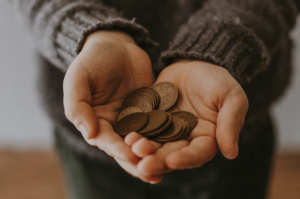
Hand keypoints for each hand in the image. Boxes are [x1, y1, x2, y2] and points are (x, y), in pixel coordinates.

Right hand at [63, 30, 154, 178]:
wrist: (116, 44)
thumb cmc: (93, 59)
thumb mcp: (79, 78)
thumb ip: (78, 105)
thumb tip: (90, 134)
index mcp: (95, 121)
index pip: (106, 141)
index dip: (117, 149)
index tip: (131, 156)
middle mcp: (115, 124)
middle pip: (126, 148)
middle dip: (138, 161)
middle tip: (152, 174)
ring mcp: (134, 119)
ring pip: (144, 141)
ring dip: (154, 155)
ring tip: (167, 167)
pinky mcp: (150, 111)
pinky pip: (158, 125)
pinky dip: (165, 136)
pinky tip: (178, 145)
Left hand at [127, 59, 248, 178]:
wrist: (193, 63)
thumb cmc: (217, 80)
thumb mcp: (231, 97)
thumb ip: (230, 123)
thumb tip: (231, 153)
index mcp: (206, 138)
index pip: (197, 153)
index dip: (185, 159)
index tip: (172, 161)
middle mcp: (184, 139)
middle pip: (171, 154)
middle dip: (158, 160)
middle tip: (144, 165)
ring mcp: (165, 130)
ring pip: (154, 144)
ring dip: (143, 150)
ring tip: (132, 149)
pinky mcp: (150, 119)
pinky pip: (142, 128)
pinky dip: (134, 132)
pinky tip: (125, 136)